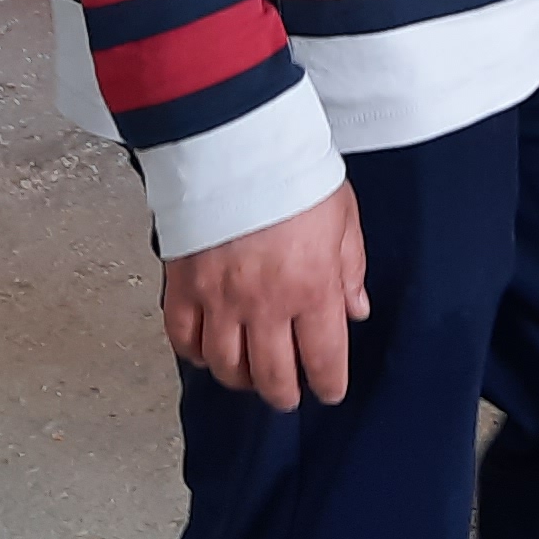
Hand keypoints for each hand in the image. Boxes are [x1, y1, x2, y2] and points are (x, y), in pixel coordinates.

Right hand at [161, 179, 366, 410]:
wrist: (235, 143)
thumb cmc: (293, 173)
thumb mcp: (343, 217)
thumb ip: (349, 269)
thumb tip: (355, 310)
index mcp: (312, 288)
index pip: (323, 359)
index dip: (328, 384)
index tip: (329, 391)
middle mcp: (265, 304)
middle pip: (272, 376)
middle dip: (284, 394)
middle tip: (289, 395)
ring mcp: (219, 300)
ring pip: (226, 367)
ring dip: (241, 379)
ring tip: (251, 376)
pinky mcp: (183, 287)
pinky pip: (184, 340)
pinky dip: (196, 355)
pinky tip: (209, 353)